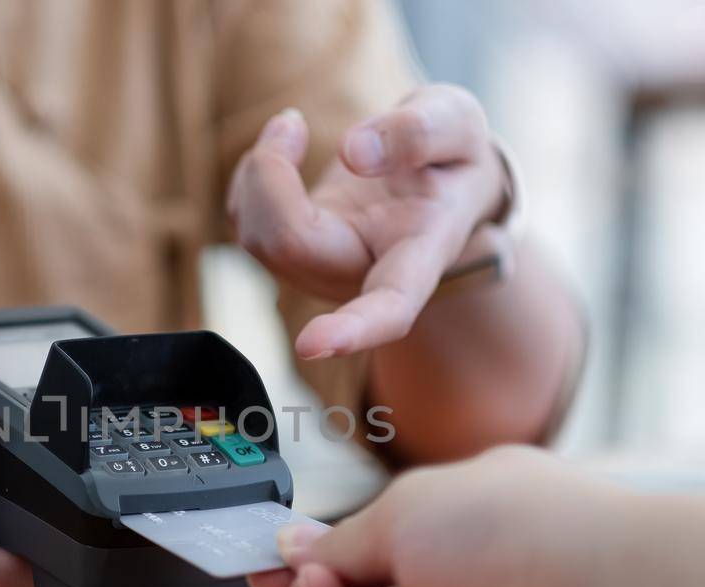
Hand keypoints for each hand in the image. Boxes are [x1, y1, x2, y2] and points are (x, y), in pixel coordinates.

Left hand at [227, 85, 507, 358]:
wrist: (443, 181)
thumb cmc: (454, 158)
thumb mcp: (459, 124)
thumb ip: (419, 133)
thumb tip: (353, 153)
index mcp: (419, 255)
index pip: (389, 307)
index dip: (353, 329)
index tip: (311, 346)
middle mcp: (364, 276)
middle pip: (291, 246)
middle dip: (270, 177)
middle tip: (291, 122)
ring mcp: (324, 271)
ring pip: (258, 237)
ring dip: (257, 172)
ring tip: (291, 128)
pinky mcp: (293, 253)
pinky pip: (245, 221)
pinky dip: (249, 177)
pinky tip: (282, 149)